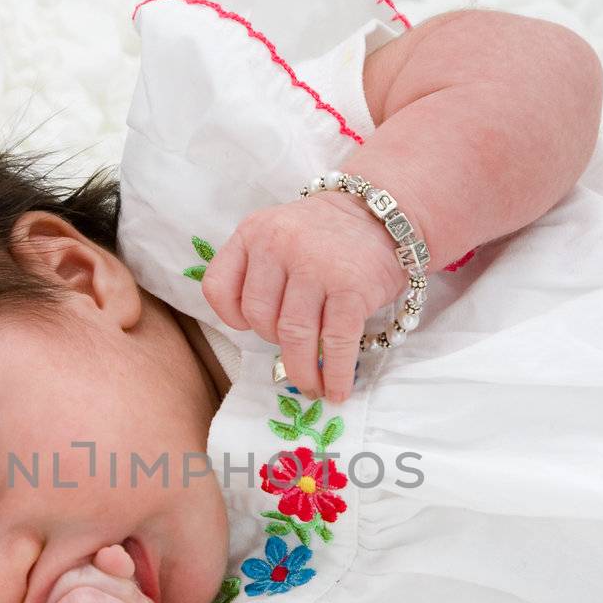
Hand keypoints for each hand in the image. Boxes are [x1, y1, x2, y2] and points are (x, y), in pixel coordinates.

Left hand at [200, 189, 405, 402]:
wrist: (383, 212)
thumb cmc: (326, 235)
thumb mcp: (278, 233)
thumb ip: (259, 270)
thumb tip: (260, 336)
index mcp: (253, 233)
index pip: (218, 287)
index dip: (231, 316)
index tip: (249, 328)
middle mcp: (279, 245)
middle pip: (259, 317)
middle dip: (274, 343)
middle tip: (295, 350)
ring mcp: (316, 266)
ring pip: (294, 335)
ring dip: (303, 371)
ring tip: (312, 387)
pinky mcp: (351, 288)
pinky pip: (335, 342)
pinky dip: (336, 373)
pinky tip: (337, 389)